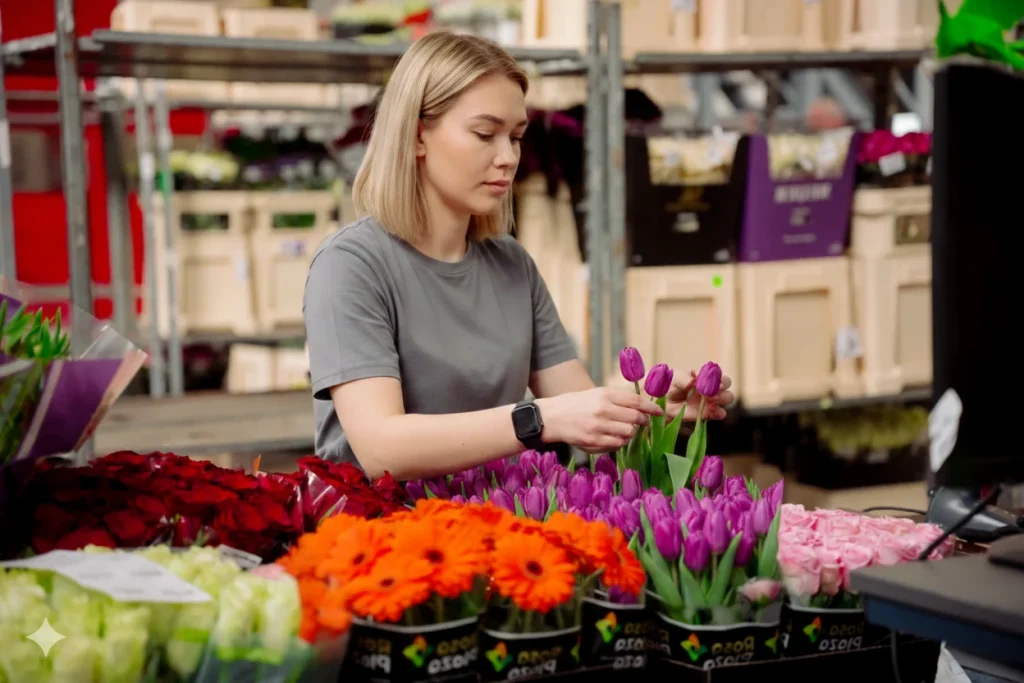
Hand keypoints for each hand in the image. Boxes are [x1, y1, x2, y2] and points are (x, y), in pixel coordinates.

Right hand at [537, 388, 662, 452]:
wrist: (551, 417)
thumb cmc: (575, 404)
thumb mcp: (595, 394)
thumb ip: (617, 399)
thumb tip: (641, 405)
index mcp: (604, 394)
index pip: (636, 401)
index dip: (651, 407)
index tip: (658, 412)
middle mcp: (603, 410)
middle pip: (636, 418)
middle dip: (643, 422)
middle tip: (644, 423)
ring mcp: (598, 427)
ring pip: (628, 433)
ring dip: (630, 433)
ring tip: (625, 430)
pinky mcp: (593, 441)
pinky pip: (617, 444)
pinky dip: (620, 442)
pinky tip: (614, 437)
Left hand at [665, 370, 734, 421]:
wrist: (665, 404)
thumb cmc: (670, 386)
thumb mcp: (674, 379)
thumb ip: (683, 378)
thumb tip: (692, 381)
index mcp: (704, 374)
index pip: (716, 372)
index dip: (716, 375)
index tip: (709, 379)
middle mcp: (711, 386)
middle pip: (727, 382)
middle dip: (723, 385)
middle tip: (713, 390)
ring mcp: (712, 400)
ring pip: (728, 397)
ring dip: (723, 398)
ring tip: (711, 400)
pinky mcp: (710, 413)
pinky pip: (721, 413)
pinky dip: (719, 412)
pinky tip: (711, 411)